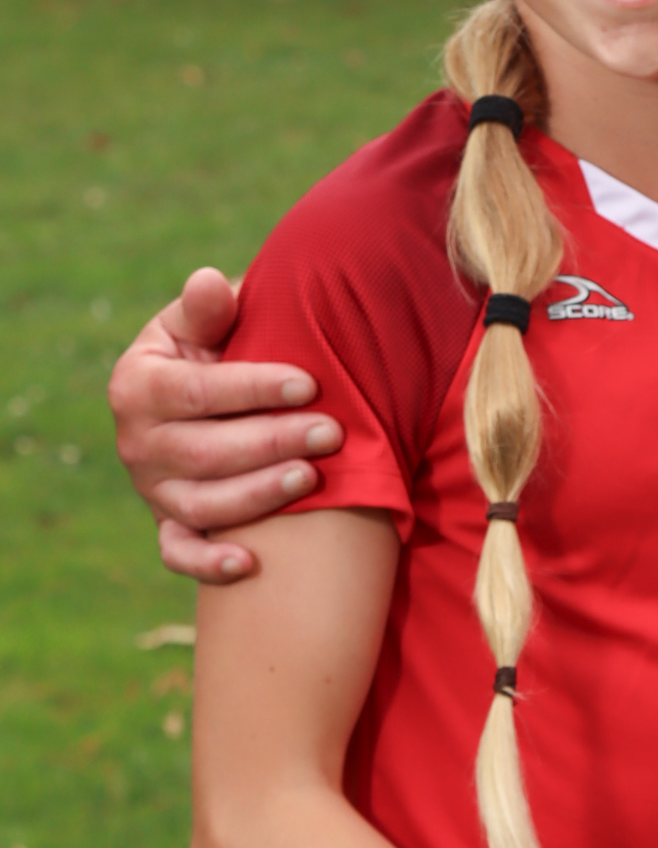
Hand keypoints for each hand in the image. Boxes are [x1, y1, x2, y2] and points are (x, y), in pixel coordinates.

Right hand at [108, 268, 341, 584]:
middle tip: (331, 431)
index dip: (253, 388)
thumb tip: (208, 282)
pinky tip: (249, 564)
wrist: (208, 392)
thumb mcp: (205, 319)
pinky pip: (179, 553)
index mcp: (138, 384)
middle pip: (203, 453)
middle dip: (271, 442)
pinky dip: (207, 564)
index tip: (309, 382)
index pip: (196, 392)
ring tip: (312, 477)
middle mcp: (136, 443)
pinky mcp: (168, 522)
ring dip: (257, 496)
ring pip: (200, 505)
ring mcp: (151, 489)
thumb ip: (208, 307)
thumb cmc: (218, 343)